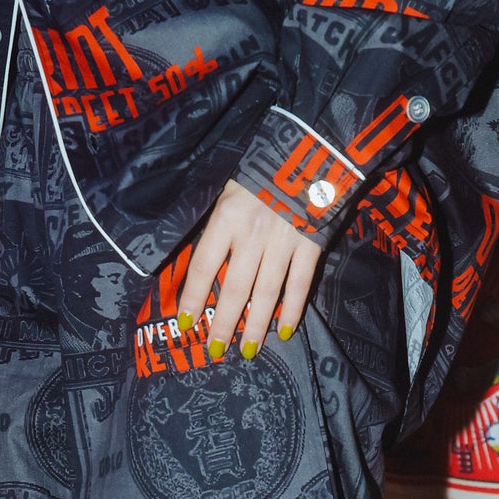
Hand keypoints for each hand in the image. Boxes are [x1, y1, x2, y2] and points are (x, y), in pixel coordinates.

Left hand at [177, 179, 321, 360]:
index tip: (186, 323)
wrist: (311, 148)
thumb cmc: (261, 169)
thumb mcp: (228, 189)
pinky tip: (285, 330)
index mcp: (227, 216)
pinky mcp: (312, 242)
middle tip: (215, 350)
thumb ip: (218, 226)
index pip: (205, 266)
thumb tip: (203, 268)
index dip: (195, 298)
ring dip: (256, 325)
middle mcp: (254, 232)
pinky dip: (293, 309)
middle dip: (224, 323)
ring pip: (267, 292)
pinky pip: (301, 284)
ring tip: (248, 350)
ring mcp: (285, 239)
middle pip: (235, 287)